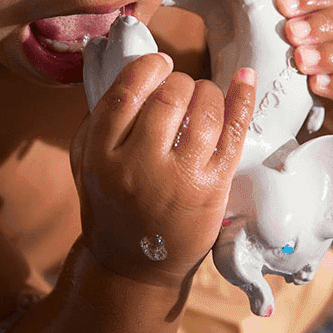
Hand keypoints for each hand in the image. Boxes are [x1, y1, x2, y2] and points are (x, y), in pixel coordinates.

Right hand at [70, 54, 255, 284]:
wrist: (134, 266)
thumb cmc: (112, 206)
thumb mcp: (86, 164)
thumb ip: (101, 120)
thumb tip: (136, 69)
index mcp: (100, 155)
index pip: (128, 92)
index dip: (149, 68)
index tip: (160, 65)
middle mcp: (138, 166)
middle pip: (169, 96)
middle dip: (180, 83)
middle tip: (182, 91)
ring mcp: (179, 178)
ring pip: (204, 111)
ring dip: (208, 93)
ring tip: (204, 99)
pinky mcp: (212, 188)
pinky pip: (233, 133)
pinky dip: (242, 100)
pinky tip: (245, 78)